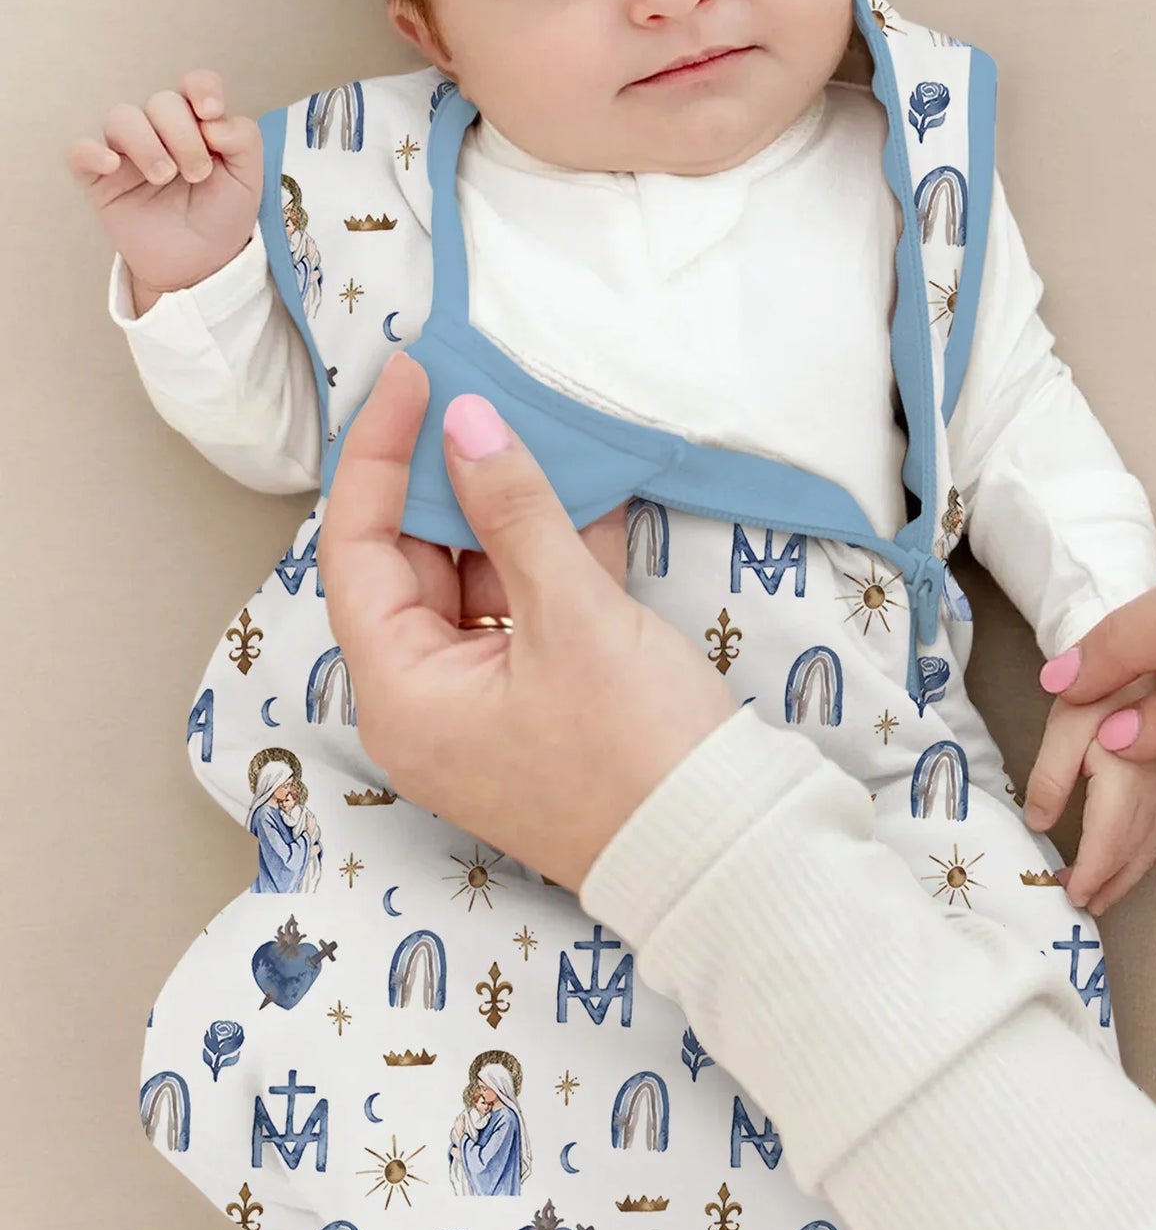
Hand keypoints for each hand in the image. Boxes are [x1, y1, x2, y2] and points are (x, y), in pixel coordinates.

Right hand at [66, 71, 262, 299]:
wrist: (201, 263)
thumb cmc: (222, 215)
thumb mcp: (249, 178)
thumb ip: (243, 139)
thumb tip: (213, 119)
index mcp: (198, 124)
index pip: (194, 84)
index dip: (201, 88)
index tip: (210, 113)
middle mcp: (160, 130)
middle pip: (161, 102)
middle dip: (182, 134)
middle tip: (198, 173)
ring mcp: (127, 153)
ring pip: (121, 117)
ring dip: (146, 143)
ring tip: (164, 177)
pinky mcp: (100, 179)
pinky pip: (80, 151)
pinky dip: (92, 152)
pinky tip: (113, 167)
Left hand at [316, 352, 735, 891]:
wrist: (724, 852)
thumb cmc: (636, 751)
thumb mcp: (573, 616)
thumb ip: (514, 510)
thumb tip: (467, 422)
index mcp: (402, 692)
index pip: (357, 547)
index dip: (378, 454)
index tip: (417, 377)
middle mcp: (427, 699)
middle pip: (413, 559)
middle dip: (451, 474)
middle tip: (482, 390)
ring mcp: (486, 700)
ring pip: (478, 576)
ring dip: (512, 506)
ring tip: (538, 424)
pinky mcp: (542, 697)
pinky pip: (529, 604)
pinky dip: (553, 550)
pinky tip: (589, 487)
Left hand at [1022, 671, 1155, 915]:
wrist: (1136, 660)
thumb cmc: (1094, 690)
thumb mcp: (1062, 727)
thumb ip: (1050, 778)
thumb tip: (1038, 825)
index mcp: (1128, 778)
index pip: (1110, 840)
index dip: (1091, 873)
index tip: (1070, 896)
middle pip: (1134, 852)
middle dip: (1108, 885)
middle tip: (1081, 907)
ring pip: (1150, 847)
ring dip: (1125, 877)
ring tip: (1098, 897)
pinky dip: (1138, 858)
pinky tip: (1122, 864)